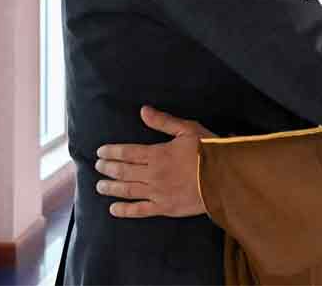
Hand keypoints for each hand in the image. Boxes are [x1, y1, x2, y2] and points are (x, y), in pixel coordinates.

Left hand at [94, 106, 216, 217]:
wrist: (224, 178)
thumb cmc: (209, 151)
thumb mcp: (188, 129)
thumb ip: (163, 122)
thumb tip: (143, 111)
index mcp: (157, 153)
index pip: (127, 152)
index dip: (111, 152)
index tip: (100, 152)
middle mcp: (152, 174)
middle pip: (123, 171)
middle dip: (108, 169)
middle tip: (97, 167)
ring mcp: (157, 193)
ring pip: (127, 190)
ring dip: (111, 188)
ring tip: (99, 186)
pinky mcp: (164, 208)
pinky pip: (140, 210)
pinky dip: (125, 210)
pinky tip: (113, 209)